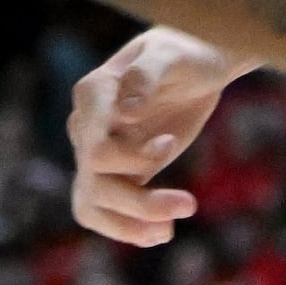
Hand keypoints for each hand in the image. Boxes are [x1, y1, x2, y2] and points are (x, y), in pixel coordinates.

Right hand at [67, 27, 245, 246]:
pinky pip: (105, 211)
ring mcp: (96, 153)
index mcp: (94, 91)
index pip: (94, 140)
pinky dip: (128, 228)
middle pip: (95, 176)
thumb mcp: (172, 54)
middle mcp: (87, 125)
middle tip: (188, 205)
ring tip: (170, 231)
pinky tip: (161, 233)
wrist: (199, 70)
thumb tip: (125, 110)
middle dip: (138, 199)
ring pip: (94, 200)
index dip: (128, 154)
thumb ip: (146, 75)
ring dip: (132, 222)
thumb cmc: (185, 51)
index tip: (168, 146)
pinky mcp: (115, 173)